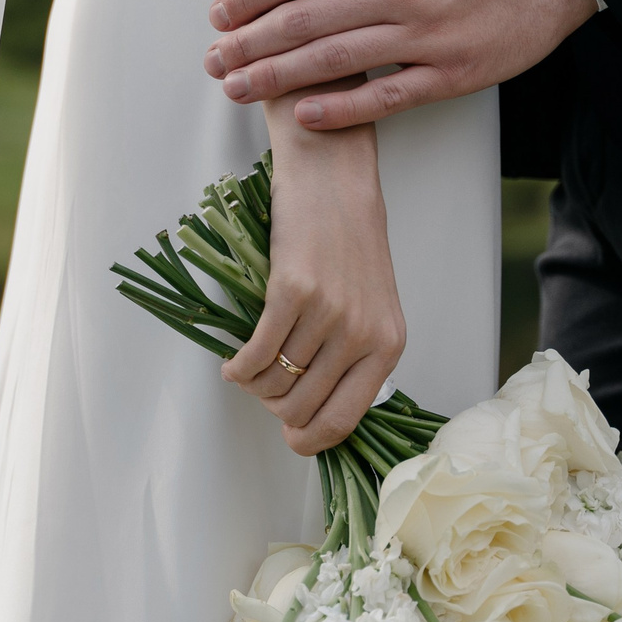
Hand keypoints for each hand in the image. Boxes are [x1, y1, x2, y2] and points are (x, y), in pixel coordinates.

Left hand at [201, 0, 597, 130]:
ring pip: (338, 62)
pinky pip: (388, 97)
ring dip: (280, 78)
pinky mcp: (453, 72)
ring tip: (237, 89)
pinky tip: (304, 117)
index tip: (219, 12)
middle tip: (213, 60)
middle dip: (252, 43)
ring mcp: (428, 35)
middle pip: (309, 20)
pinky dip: (344, 111)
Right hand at [220, 130, 403, 453]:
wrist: (334, 182)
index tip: (290, 439)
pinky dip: (238, 367)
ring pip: (275, 382)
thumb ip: (353, 354)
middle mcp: (362, 334)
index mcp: (388, 345)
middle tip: (263, 391)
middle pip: (302, 407)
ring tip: (246, 370)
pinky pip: (256, 354)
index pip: (346, 418)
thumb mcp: (370, 305)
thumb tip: (312, 407)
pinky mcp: (293, 292)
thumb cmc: (349, 241)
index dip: (310, 439)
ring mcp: (328, 314)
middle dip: (274, 409)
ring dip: (252, 386)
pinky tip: (233, 363)